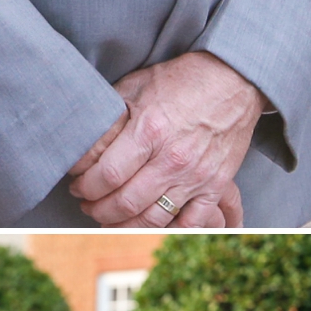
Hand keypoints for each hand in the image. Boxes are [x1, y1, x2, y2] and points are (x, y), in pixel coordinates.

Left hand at [67, 53, 263, 226]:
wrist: (233, 81)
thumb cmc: (182, 81)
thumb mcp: (136, 86)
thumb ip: (109, 116)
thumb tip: (81, 139)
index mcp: (150, 131)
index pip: (107, 175)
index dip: (85, 185)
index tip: (77, 183)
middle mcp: (173, 159)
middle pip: (125, 202)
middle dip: (97, 208)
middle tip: (86, 202)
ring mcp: (196, 177)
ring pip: (152, 219)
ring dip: (123, 223)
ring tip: (108, 216)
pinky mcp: (215, 186)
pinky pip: (189, 222)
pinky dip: (166, 230)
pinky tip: (146, 224)